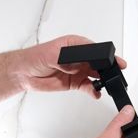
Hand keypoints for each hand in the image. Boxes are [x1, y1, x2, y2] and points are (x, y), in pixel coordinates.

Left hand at [12, 35, 127, 98]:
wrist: (24, 74)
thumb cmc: (34, 58)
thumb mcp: (50, 54)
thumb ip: (65, 59)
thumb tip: (76, 65)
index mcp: (75, 44)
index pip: (95, 49)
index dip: (106, 55)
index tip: (114, 61)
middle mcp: (79, 57)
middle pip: (99, 62)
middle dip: (107, 69)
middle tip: (114, 75)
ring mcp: (78, 70)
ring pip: (96, 75)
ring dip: (102, 81)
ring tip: (105, 85)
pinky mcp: (74, 82)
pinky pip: (88, 87)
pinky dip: (94, 90)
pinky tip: (96, 93)